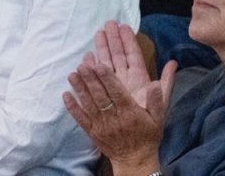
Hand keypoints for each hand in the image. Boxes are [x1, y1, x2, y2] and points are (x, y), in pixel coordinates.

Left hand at [62, 22, 176, 166]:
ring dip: (80, 88)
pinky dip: (72, 107)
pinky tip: (65, 95)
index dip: (107, 79)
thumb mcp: (159, 117)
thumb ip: (158, 99)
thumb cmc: (148, 135)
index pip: (117, 92)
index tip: (100, 65)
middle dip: (91, 79)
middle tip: (83, 64)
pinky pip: (80, 118)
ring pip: (88, 104)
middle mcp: (113, 117)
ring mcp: (100, 125)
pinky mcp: (92, 131)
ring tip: (73, 74)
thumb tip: (155, 83)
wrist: (134, 160)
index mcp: (130, 112)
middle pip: (100, 95)